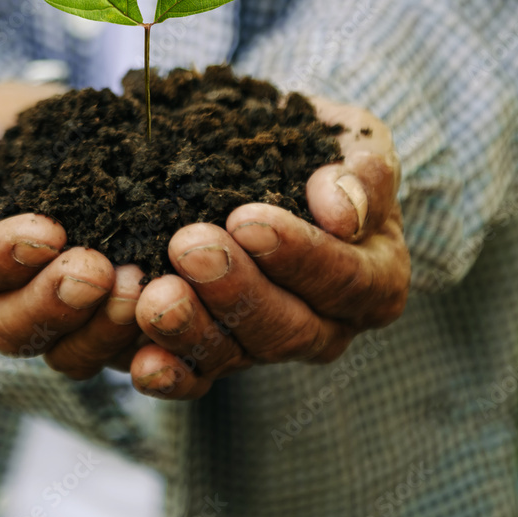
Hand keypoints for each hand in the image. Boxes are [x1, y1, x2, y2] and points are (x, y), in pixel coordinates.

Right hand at [0, 82, 144, 378]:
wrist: (62, 137)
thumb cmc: (0, 131)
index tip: (46, 232)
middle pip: (7, 325)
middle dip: (52, 301)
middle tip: (95, 269)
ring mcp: (39, 325)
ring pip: (61, 351)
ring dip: (99, 325)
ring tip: (136, 288)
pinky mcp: (91, 330)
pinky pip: (110, 352)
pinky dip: (136, 336)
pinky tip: (161, 303)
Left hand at [129, 97, 409, 399]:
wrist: (266, 151)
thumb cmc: (320, 146)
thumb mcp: (353, 140)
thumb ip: (363, 174)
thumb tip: (342, 215)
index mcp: (375, 278)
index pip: (345, 279)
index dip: (298, 255)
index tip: (248, 221)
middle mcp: (328, 325)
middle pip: (288, 327)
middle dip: (236, 289)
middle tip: (189, 247)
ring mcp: (270, 344)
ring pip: (237, 355)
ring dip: (193, 330)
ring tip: (154, 298)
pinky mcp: (219, 356)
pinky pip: (197, 376)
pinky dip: (171, 373)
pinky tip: (142, 363)